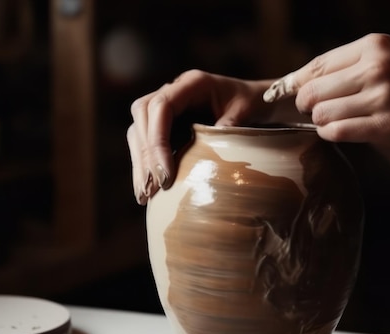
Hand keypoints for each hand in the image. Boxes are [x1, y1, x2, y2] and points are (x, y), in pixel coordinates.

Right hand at [127, 70, 272, 204]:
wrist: (251, 100)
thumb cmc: (249, 104)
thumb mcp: (246, 112)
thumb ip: (230, 125)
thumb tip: (212, 153)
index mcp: (192, 83)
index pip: (160, 106)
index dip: (157, 140)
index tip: (165, 173)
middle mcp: (173, 90)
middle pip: (141, 116)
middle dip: (145, 154)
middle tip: (154, 188)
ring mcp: (165, 106)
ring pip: (138, 131)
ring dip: (140, 164)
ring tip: (145, 196)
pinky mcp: (163, 122)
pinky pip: (144, 141)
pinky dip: (144, 165)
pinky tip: (147, 190)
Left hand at [264, 33, 389, 152]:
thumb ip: (352, 64)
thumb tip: (305, 80)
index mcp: (373, 45)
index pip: (317, 65)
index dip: (295, 82)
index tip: (283, 93)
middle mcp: (375, 68)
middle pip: (312, 91)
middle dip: (307, 105)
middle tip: (315, 111)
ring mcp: (381, 97)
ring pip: (322, 114)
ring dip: (321, 121)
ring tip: (335, 121)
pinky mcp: (386, 125)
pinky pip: (338, 132)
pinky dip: (331, 134)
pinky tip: (340, 131)